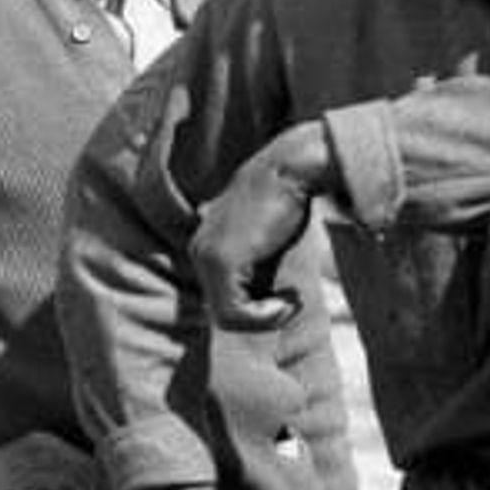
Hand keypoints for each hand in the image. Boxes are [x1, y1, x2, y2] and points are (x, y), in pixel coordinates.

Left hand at [191, 136, 321, 331]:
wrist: (289, 170)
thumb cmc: (286, 201)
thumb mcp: (264, 238)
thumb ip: (253, 265)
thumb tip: (262, 302)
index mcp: (205, 246)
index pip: (222, 298)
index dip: (255, 309)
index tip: (284, 299)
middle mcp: (199, 252)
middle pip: (224, 312)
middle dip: (261, 316)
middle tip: (290, 302)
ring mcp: (206, 257)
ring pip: (228, 318)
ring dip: (266, 319)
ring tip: (291, 300)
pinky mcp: (221, 262)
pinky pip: (235, 313)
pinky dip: (266, 316)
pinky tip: (289, 298)